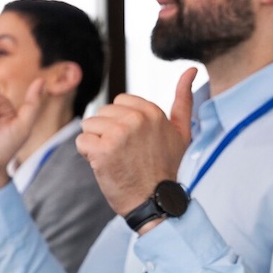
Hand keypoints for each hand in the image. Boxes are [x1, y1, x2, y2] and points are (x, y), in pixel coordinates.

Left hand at [77, 68, 195, 216]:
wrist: (155, 202)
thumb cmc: (167, 168)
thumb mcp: (182, 132)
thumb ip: (184, 100)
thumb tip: (191, 70)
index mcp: (152, 112)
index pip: (118, 102)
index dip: (121, 123)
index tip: (134, 143)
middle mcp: (136, 119)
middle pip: (102, 113)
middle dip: (107, 132)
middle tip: (124, 154)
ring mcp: (119, 134)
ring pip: (89, 126)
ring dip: (96, 144)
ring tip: (115, 160)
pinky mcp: (102, 150)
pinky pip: (81, 142)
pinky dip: (87, 156)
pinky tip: (104, 166)